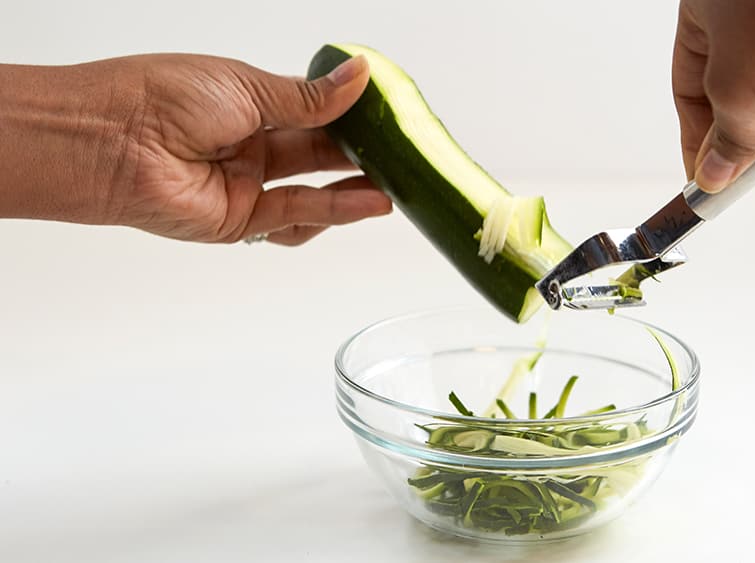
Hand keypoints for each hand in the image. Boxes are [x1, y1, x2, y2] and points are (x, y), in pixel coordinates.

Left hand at [0, 54, 390, 244]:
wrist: (109, 139)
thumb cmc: (161, 97)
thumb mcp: (247, 86)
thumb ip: (308, 96)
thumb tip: (360, 76)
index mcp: (248, 105)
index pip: (313, 114)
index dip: (350, 116)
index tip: (389, 116)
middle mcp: (249, 147)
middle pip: (318, 155)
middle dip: (360, 154)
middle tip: (403, 152)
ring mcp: (246, 187)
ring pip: (313, 193)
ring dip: (355, 189)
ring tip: (396, 182)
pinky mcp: (240, 223)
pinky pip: (296, 218)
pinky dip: (335, 212)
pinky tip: (368, 201)